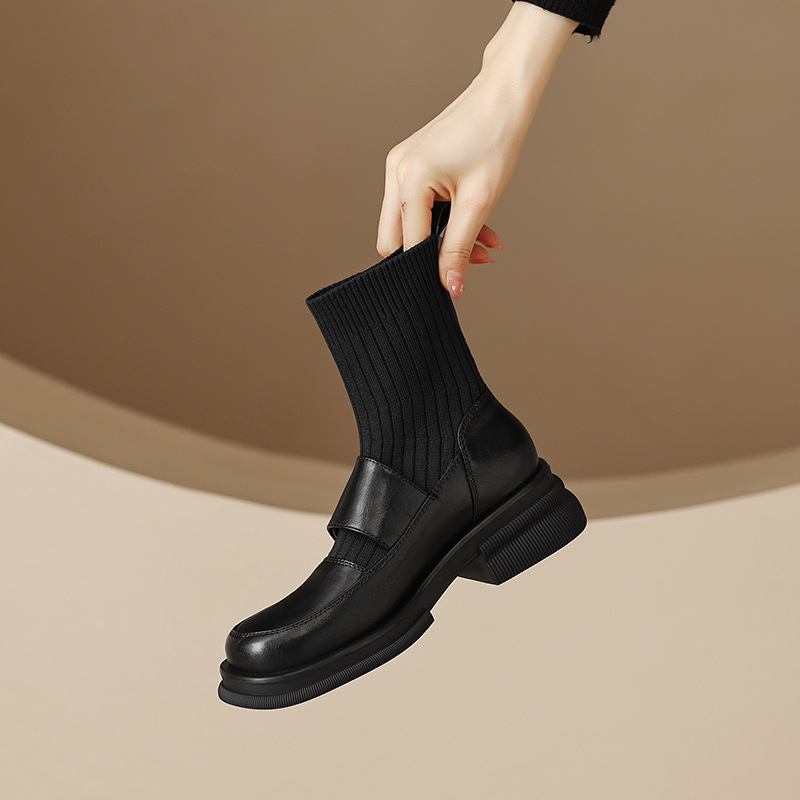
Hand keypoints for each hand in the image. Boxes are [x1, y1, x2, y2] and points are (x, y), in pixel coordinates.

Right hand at [376, 3, 577, 299]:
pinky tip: (475, 223)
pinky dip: (443, 219)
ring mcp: (400, 166)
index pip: (408, 245)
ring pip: (409, 224)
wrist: (503, 96)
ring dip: (442, 238)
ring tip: (484, 241)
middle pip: (396, 239)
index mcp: (409, 180)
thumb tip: (450, 287)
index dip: (431, 268)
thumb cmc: (495, 137)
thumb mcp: (480, 202)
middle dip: (432, 255)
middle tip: (473, 257)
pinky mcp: (410, 164)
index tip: (456, 282)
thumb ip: (460, 248)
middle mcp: (396, 172)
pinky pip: (417, 205)